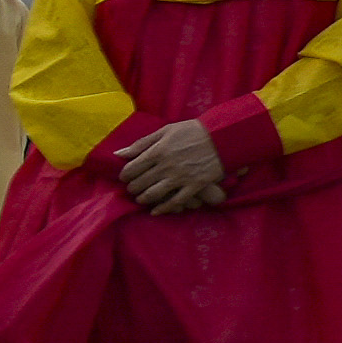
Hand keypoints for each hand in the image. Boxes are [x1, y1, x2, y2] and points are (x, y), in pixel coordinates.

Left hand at [116, 118, 231, 213]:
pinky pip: (175, 202)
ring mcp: (180, 177)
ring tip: (142, 198)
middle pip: (139, 183)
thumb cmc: (193, 131)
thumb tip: (118, 154)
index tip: (126, 176)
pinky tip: (156, 211)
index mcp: (157, 151)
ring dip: (143, 199)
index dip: (125, 175)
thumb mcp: (166, 131)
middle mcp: (166, 166)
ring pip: (153, 195)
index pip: (131, 169)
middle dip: (133, 188)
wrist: (223, 137)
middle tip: (134, 188)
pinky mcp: (194, 186)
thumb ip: (141, 143)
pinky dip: (163, 208)